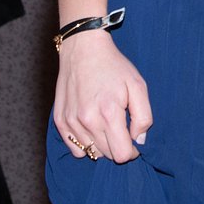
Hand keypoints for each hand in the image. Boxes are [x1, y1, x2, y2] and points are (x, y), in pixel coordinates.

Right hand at [53, 29, 152, 162]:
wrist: (83, 49)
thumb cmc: (113, 66)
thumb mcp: (138, 84)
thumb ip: (143, 116)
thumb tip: (138, 140)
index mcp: (109, 113)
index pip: (122, 155)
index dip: (132, 151)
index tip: (134, 140)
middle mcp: (87, 121)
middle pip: (107, 155)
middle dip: (118, 145)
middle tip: (121, 126)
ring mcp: (71, 122)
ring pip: (91, 152)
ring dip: (102, 144)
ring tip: (106, 123)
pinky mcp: (60, 121)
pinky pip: (75, 148)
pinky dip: (85, 143)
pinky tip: (92, 125)